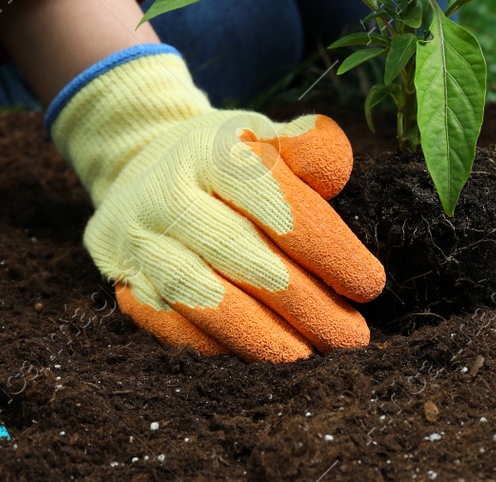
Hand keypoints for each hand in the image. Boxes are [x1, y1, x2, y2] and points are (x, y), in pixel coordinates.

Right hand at [48, 45, 385, 361]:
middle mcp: (169, 193)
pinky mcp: (125, 278)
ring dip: (263, 338)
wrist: (141, 162)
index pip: (281, 208)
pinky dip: (219, 347)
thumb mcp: (267, 136)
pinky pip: (172, 324)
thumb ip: (309, 149)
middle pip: (246, 259)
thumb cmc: (229, 156)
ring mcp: (140, 239)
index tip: (370, 285)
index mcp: (215, 151)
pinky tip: (260, 359)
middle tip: (352, 337)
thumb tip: (334, 171)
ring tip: (311, 358)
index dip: (330, 250)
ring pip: (205, 299)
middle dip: (307, 306)